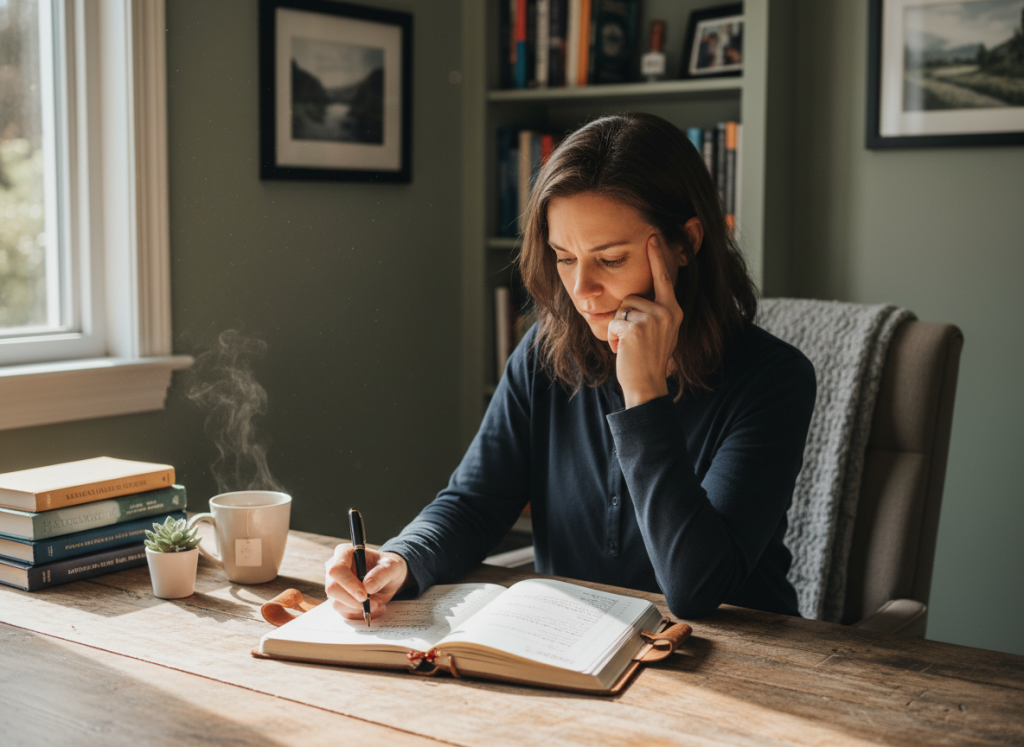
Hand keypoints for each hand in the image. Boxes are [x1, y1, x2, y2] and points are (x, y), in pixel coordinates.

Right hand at [324, 544, 409, 619]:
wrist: (389, 578)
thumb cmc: (388, 567)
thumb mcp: (392, 566)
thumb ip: (381, 574)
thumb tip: (367, 587)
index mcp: (344, 553)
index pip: (336, 569)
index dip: (348, 584)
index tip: (364, 595)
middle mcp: (335, 569)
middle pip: (332, 589)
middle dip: (353, 600)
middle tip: (374, 603)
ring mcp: (335, 586)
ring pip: (337, 603)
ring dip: (359, 608)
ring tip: (378, 603)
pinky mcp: (339, 600)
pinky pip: (344, 612)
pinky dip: (360, 614)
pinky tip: (374, 607)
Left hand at [606, 235, 683, 407]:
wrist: (647, 385)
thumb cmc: (648, 360)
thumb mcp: (660, 332)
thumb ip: (655, 312)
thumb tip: (638, 297)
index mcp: (673, 311)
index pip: (665, 279)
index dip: (658, 257)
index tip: (653, 236)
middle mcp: (667, 311)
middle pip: (632, 296)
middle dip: (624, 317)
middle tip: (633, 340)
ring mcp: (653, 318)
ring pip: (621, 309)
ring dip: (617, 328)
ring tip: (628, 345)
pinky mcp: (636, 327)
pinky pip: (613, 322)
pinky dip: (612, 337)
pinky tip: (622, 350)